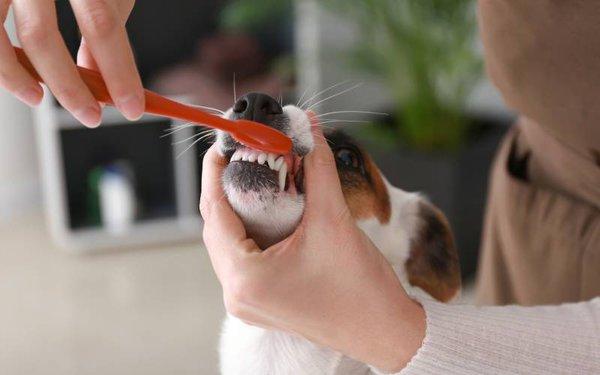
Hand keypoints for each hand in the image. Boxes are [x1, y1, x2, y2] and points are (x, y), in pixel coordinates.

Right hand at [0, 0, 142, 126]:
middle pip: (42, 36)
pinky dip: (1, 63)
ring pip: (0, 38)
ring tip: (37, 98)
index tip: (132, 106)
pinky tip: (16, 78)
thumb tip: (98, 73)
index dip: (118, 71)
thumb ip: (102, 25)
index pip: (101, 25)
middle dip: (68, 86)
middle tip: (91, 116)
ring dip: (17, 76)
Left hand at [200, 124, 425, 371]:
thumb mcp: (334, 218)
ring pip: (229, 242)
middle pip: (218, 227)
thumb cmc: (360, 288)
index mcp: (245, 278)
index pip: (214, 211)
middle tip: (244, 156)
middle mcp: (238, 294)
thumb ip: (316, 166)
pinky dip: (252, 231)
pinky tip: (269, 211)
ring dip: (240, 210)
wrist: (383, 330)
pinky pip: (243, 258)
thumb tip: (307, 128)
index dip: (217, 172)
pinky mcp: (262, 302)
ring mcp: (248, 302)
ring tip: (256, 179)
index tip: (224, 144)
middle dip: (229, 188)